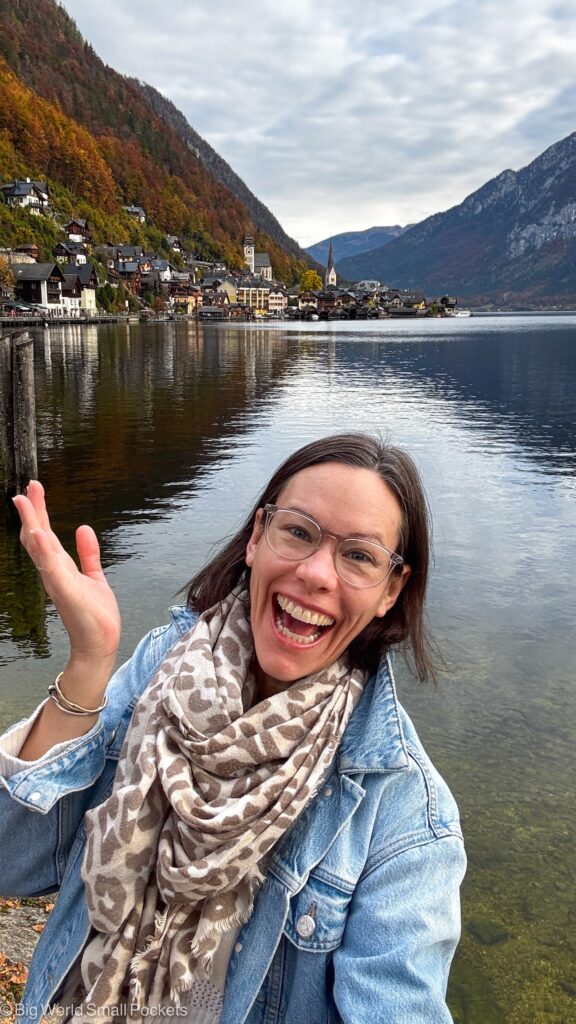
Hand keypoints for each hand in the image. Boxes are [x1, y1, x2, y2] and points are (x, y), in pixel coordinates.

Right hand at [13, 481, 120, 666]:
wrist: (99, 644)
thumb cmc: (95, 614)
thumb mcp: (94, 575)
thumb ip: (88, 553)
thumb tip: (84, 528)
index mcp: (60, 566)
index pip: (46, 533)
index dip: (39, 511)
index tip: (34, 489)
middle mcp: (53, 571)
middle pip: (37, 535)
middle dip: (33, 510)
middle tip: (27, 486)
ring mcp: (57, 580)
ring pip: (40, 546)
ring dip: (32, 522)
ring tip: (24, 501)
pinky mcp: (65, 590)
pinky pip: (52, 566)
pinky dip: (44, 549)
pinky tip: (39, 532)